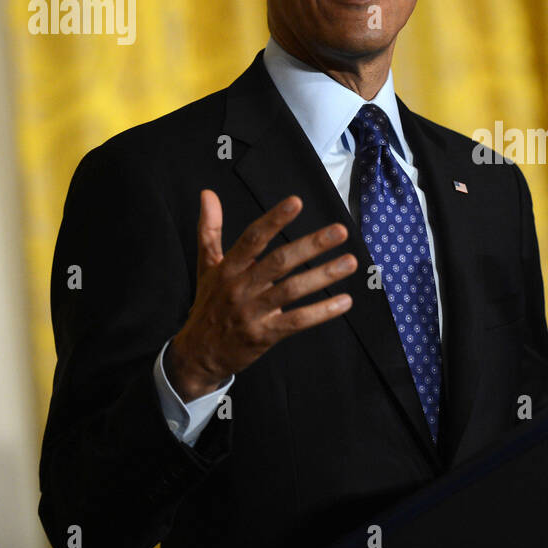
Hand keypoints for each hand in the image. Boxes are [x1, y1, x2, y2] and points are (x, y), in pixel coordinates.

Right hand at [166, 190, 356, 400]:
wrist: (198, 354)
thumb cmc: (208, 304)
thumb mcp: (206, 266)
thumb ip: (210, 229)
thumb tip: (208, 193)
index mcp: (227, 268)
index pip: (252, 239)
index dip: (274, 220)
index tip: (296, 202)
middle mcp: (239, 288)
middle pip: (278, 262)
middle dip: (311, 245)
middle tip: (340, 230)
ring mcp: (251, 313)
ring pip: (291, 290)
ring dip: (323, 275)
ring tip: (350, 262)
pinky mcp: (263, 335)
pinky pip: (296, 322)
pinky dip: (321, 312)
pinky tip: (345, 302)